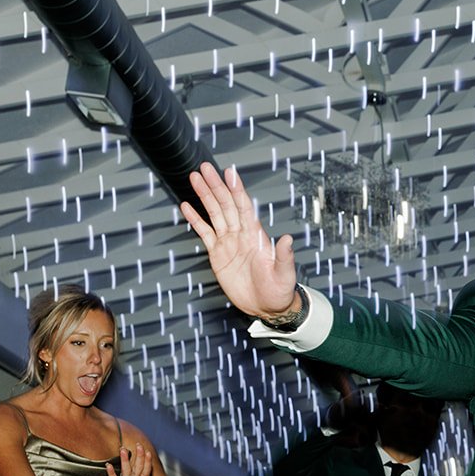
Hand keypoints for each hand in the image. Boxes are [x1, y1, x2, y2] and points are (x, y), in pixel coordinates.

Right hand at [103, 445, 177, 475]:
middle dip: (138, 456)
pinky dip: (111, 473)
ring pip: (125, 470)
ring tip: (123, 451)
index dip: (147, 461)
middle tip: (139, 445)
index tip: (148, 452)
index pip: (146, 469)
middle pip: (137, 466)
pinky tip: (109, 466)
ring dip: (124, 461)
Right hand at [180, 163, 299, 319]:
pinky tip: (187, 206)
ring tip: (194, 178)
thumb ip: (283, 256)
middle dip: (216, 186)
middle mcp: (241, 234)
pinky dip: (195, 219)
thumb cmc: (279, 290)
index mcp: (256, 235)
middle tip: (204, 168)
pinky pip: (204, 233)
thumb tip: (287, 239)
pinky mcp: (217, 254)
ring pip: (214, 213)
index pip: (244, 207)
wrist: (266, 307)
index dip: (236, 190)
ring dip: (205, 196)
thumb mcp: (284, 274)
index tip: (229, 173)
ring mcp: (228, 242)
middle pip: (226, 204)